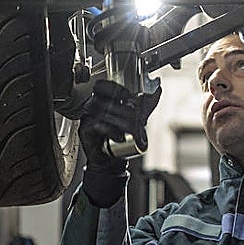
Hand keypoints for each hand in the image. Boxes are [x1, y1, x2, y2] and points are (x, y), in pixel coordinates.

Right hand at [78, 81, 160, 205]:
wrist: (112, 158)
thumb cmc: (122, 136)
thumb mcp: (138, 119)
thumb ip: (148, 104)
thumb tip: (158, 90)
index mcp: (104, 99)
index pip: (102, 86)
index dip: (114, 88)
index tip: (128, 95)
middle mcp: (94, 106)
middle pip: (104, 99)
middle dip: (124, 109)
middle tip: (137, 118)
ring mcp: (88, 117)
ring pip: (100, 111)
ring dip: (119, 120)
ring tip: (132, 129)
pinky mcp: (85, 130)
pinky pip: (95, 125)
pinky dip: (110, 131)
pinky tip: (119, 137)